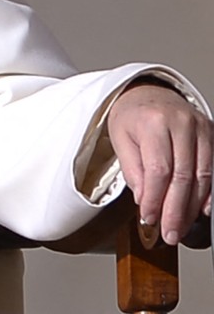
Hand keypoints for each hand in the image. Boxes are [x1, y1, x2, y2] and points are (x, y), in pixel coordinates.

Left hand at [107, 81, 212, 244]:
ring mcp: (201, 128)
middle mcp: (182, 123)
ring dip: (192, 206)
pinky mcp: (212, 135)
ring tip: (181, 227)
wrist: (147, 92)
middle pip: (183, 176)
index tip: (149, 218)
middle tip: (170, 233)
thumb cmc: (131, 117)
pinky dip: (208, 193)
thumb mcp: (120, 139)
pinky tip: (202, 210)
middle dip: (176, 210)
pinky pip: (213, 169)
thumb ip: (133, 170)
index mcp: (153, 122)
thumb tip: (145, 200)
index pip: (158, 169)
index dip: (155, 198)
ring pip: (202, 176)